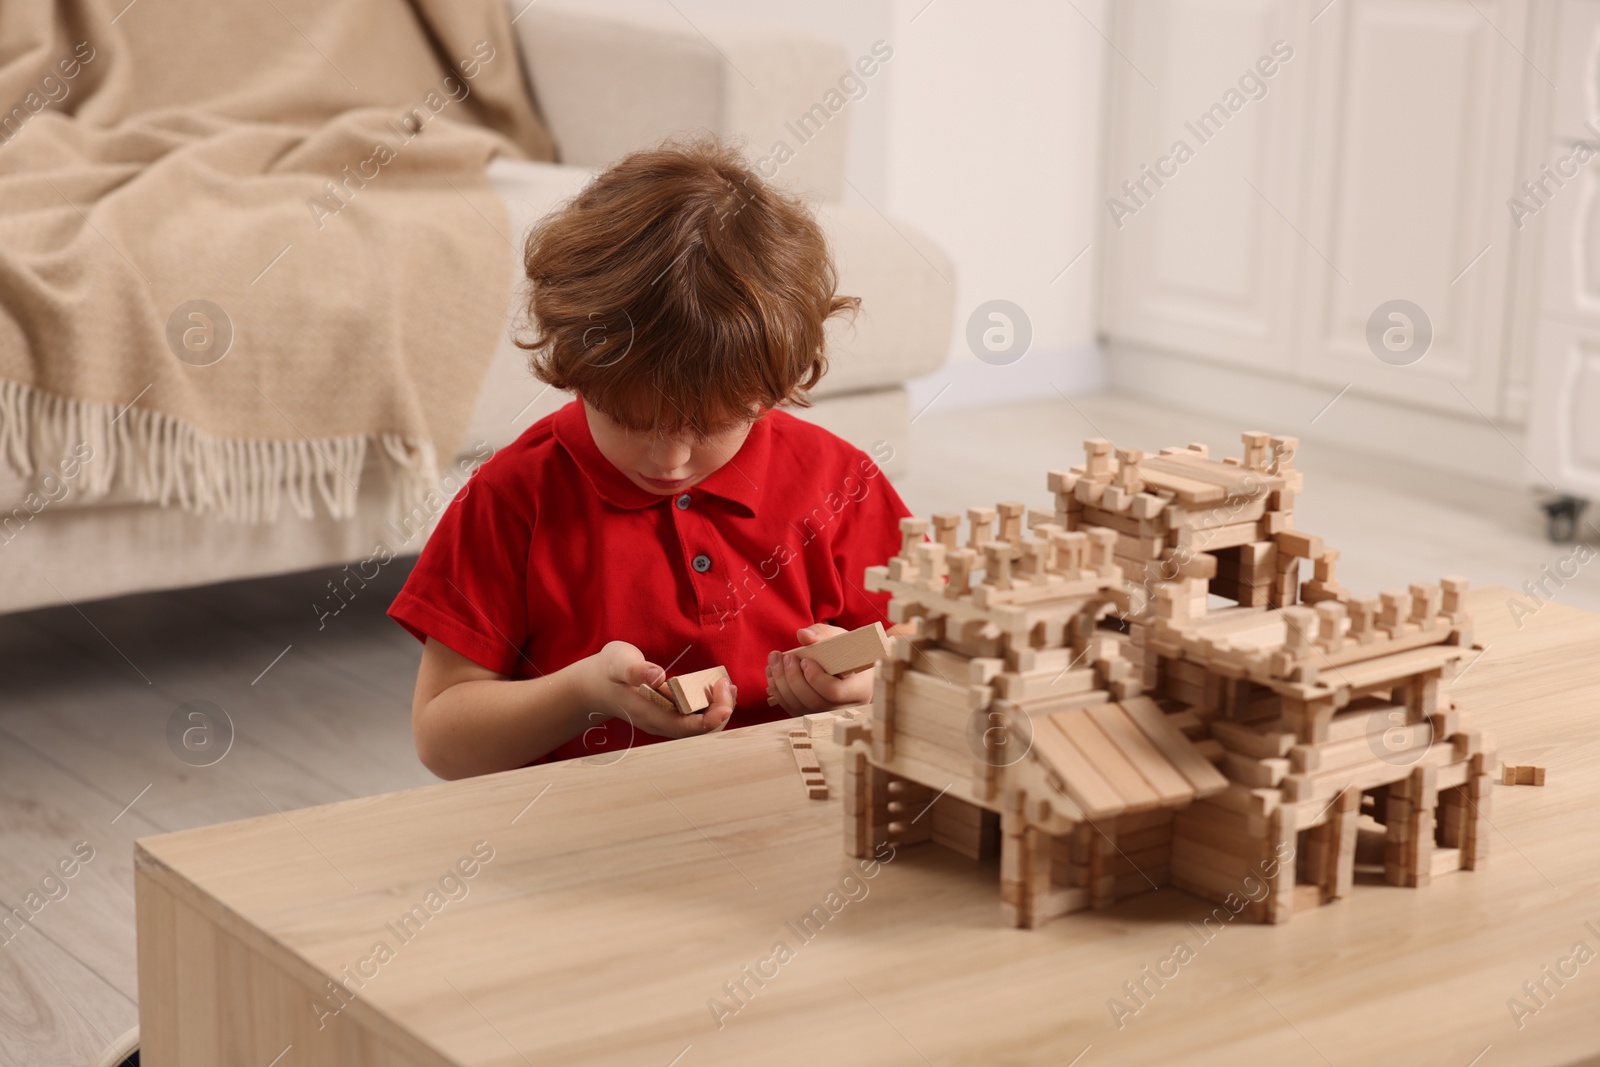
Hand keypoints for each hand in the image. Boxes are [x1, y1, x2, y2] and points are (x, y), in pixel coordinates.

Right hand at [577, 641, 735, 738]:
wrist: (594, 685)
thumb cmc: (607, 671)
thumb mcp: (617, 662)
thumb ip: (635, 669)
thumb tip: (657, 676)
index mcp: (648, 713)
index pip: (683, 727)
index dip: (708, 721)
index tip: (724, 706)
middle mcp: (660, 722)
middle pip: (698, 729)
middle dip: (719, 711)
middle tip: (727, 684)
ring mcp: (665, 720)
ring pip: (700, 725)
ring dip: (718, 708)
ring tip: (728, 685)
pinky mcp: (669, 713)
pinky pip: (696, 716)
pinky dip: (712, 704)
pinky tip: (720, 688)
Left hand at [766, 624, 874, 715]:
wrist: (845, 666)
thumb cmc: (847, 652)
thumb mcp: (840, 638)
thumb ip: (822, 635)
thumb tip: (802, 635)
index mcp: (857, 690)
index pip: (835, 693)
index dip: (816, 679)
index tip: (805, 660)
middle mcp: (842, 707)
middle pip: (814, 702)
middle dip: (794, 679)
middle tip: (787, 657)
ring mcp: (824, 713)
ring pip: (799, 707)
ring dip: (781, 683)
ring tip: (775, 659)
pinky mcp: (809, 713)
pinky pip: (790, 707)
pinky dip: (777, 689)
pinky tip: (772, 670)